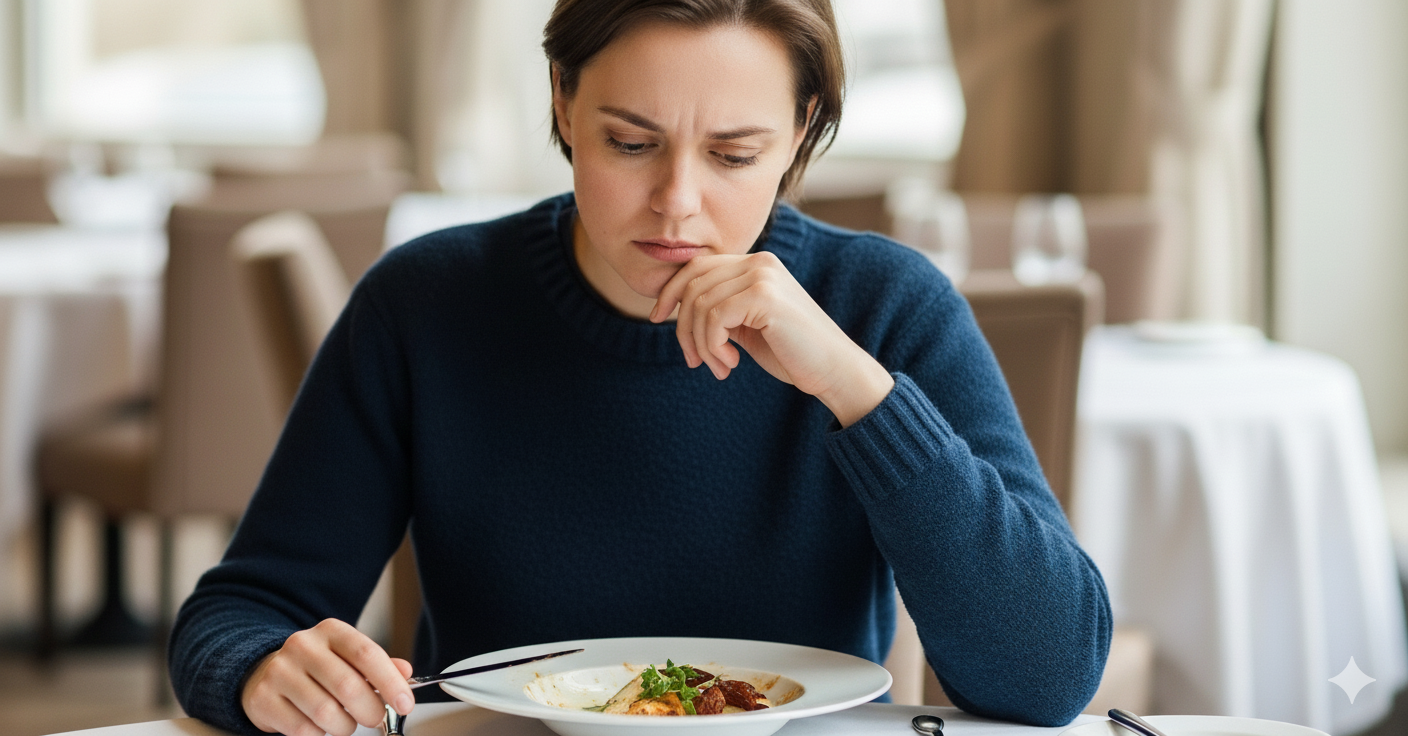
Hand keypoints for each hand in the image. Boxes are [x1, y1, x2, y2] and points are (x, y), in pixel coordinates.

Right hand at [241, 618, 413, 735]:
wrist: (265, 673)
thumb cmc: (318, 668)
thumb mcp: (348, 658)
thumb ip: (378, 665)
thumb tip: (405, 672)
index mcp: (331, 631)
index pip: (366, 654)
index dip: (390, 682)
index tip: (405, 703)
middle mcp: (303, 646)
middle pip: (347, 686)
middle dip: (370, 710)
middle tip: (375, 718)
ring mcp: (280, 672)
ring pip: (325, 712)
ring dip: (345, 727)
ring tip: (346, 723)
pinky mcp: (264, 699)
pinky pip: (303, 729)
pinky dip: (320, 734)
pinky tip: (320, 725)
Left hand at [649, 252, 893, 426]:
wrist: (833, 370)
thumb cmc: (791, 352)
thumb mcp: (747, 326)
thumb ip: (719, 310)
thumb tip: (673, 307)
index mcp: (756, 264)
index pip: (697, 266)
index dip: (670, 291)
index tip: (657, 318)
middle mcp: (759, 262)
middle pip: (692, 284)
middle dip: (683, 327)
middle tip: (695, 361)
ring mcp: (763, 276)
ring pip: (700, 304)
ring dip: (701, 344)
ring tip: (720, 366)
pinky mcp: (764, 296)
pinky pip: (714, 318)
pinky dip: (712, 346)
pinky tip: (730, 364)